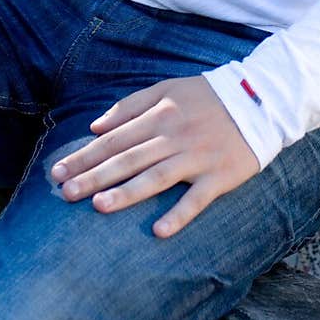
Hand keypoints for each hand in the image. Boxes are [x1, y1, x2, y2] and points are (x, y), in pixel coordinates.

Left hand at [49, 75, 259, 235]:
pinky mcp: (220, 176)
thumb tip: (94, 127)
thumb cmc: (208, 96)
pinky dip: (179, 214)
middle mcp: (174, 136)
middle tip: (65, 193)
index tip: (57, 172)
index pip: (114, 138)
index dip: (85, 155)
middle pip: (128, 158)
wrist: (261, 99)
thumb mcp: (168, 88)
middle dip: (94, 176)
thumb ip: (130, 105)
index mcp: (160, 114)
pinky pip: (197, 199)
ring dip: (127, 193)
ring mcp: (197, 157)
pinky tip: (159, 231)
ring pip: (156, 177)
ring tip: (99, 207)